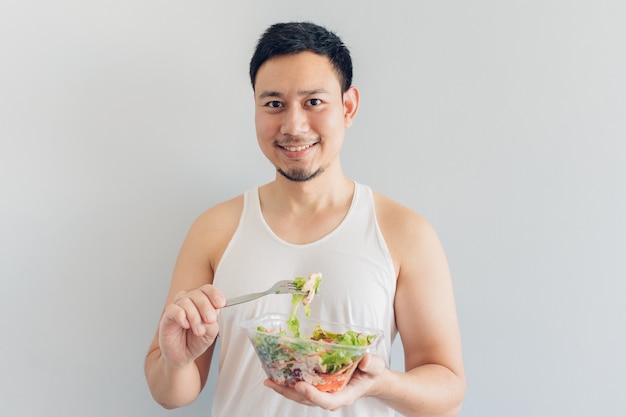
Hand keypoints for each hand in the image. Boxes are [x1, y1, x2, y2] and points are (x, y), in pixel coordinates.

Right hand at [157, 284, 224, 366]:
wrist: (182, 356)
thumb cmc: (196, 341)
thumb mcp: (210, 333)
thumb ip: (212, 323)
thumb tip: (211, 315)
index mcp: (202, 301)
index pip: (208, 289)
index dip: (215, 294)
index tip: (220, 304)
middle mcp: (189, 301)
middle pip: (198, 294)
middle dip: (206, 308)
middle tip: (209, 320)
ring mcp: (177, 307)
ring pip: (186, 302)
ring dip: (195, 317)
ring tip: (199, 331)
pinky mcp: (167, 316)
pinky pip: (173, 309)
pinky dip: (181, 316)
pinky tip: (186, 325)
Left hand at [264, 354, 386, 410]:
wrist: (370, 378)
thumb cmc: (372, 373)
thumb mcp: (376, 366)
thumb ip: (371, 364)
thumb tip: (364, 361)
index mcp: (344, 395)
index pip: (326, 401)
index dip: (312, 395)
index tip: (300, 385)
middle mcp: (331, 397)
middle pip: (307, 400)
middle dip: (289, 393)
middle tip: (273, 383)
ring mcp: (323, 394)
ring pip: (301, 396)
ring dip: (284, 389)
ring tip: (269, 380)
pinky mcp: (318, 387)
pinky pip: (301, 388)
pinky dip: (288, 383)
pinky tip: (276, 376)